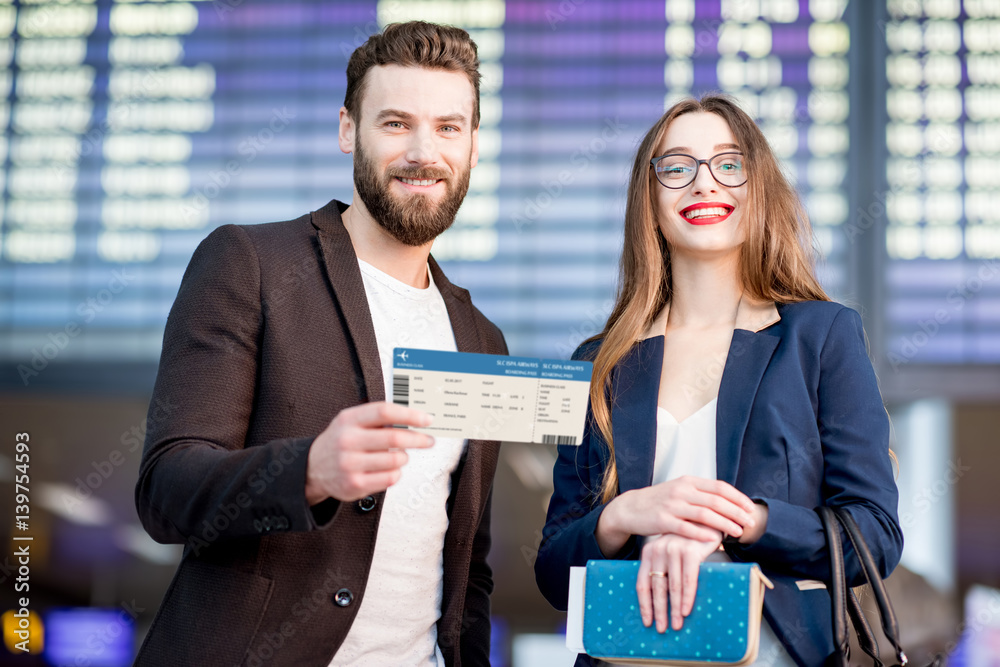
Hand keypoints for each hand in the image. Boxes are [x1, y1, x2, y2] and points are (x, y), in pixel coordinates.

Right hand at [305, 402, 434, 503]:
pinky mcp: (354, 484)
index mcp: (349, 420)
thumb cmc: (340, 441)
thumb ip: (377, 417)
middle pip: (394, 438)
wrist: (313, 468)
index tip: (426, 419)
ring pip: (396, 460)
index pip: (384, 412)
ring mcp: (350, 464)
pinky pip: (390, 478)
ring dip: (404, 458)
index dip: (410, 415)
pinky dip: (396, 473)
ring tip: (400, 456)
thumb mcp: (351, 421)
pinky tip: (389, 469)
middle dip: (418, 439)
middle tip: (428, 440)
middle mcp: (347, 441)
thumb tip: (414, 417)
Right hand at [596, 476, 755, 554]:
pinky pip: (687, 529)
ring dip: (725, 524)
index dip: (738, 498)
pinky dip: (702, 535)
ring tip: (738, 532)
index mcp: (688, 481)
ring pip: (705, 515)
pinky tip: (715, 540)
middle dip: (737, 513)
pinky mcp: (663, 521)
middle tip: (751, 523)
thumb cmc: (660, 501)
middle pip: (716, 501)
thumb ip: (701, 493)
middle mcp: (681, 491)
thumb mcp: (680, 490)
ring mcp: (672, 506)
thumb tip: (729, 501)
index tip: (751, 508)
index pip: (720, 487)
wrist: (631, 508)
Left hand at [636, 532, 720, 632]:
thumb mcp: (671, 552)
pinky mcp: (689, 551)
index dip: (644, 604)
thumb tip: (662, 601)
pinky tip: (687, 610)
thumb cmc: (689, 540)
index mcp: (649, 553)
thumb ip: (665, 569)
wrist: (707, 517)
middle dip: (659, 611)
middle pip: (656, 588)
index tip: (647, 621)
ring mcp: (673, 550)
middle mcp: (658, 550)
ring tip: (676, 625)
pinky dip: (687, 597)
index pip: (642, 584)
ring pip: (672, 587)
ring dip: (675, 609)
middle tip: (661, 629)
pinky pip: (687, 580)